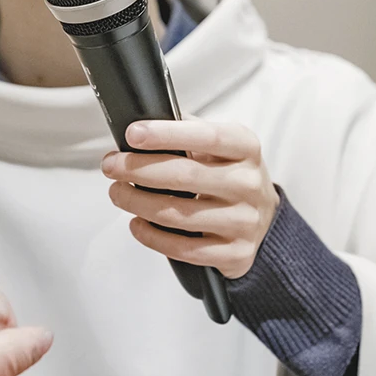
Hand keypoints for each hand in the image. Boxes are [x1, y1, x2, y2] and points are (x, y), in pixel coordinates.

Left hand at [102, 119, 278, 279]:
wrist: (264, 220)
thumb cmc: (229, 175)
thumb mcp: (221, 147)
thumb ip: (188, 130)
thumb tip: (141, 122)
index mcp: (246, 148)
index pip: (206, 136)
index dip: (167, 134)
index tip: (132, 134)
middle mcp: (249, 183)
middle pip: (185, 176)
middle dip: (138, 169)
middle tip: (111, 166)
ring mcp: (244, 221)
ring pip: (178, 214)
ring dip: (137, 203)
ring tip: (117, 193)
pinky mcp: (235, 253)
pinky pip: (184, 249)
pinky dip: (152, 236)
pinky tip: (136, 224)